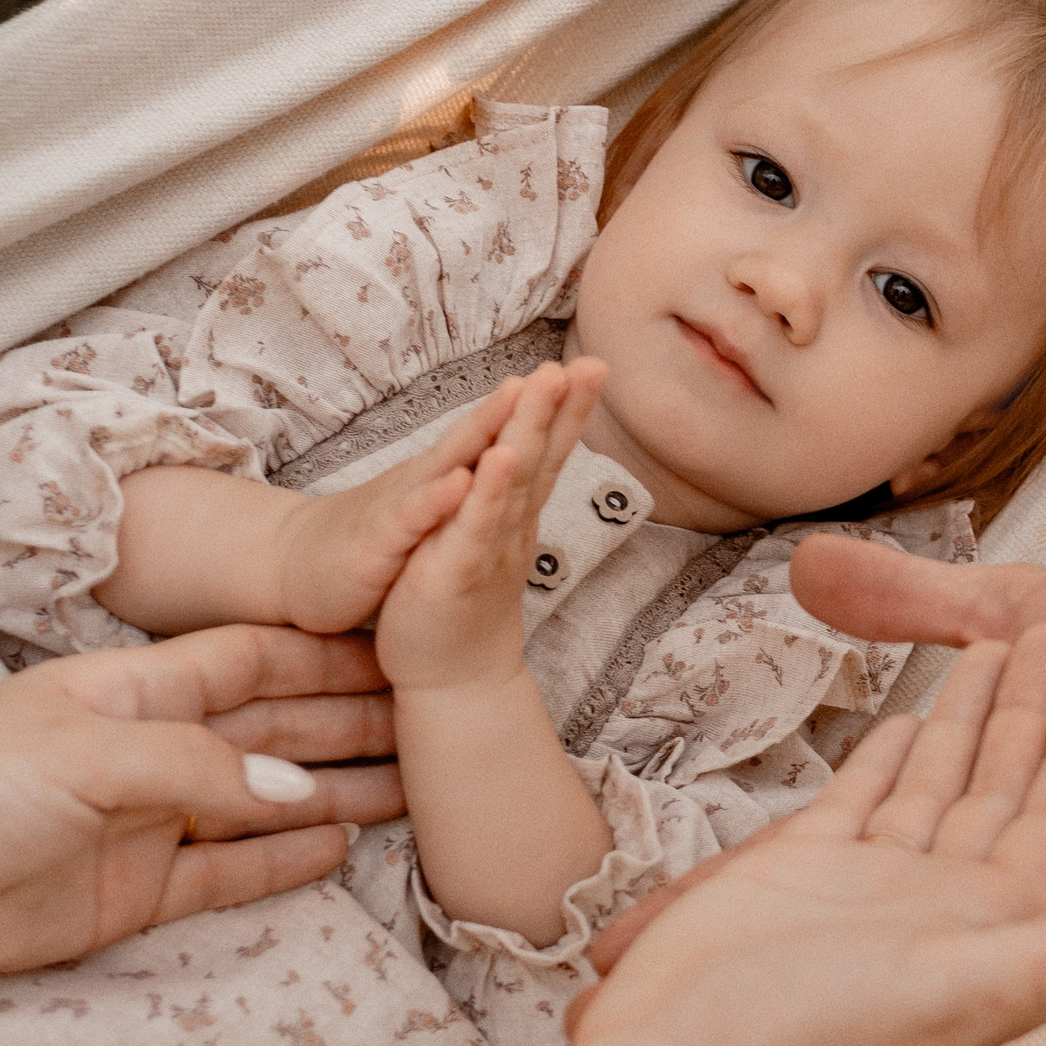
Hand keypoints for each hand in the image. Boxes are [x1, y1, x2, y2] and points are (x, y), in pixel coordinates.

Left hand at [0, 624, 404, 992]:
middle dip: (352, 724)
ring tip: (415, 788)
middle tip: (435, 724)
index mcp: (135, 690)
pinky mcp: (137, 893)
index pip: (252, 659)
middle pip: (274, 730)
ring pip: (267, 802)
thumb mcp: (88, 756)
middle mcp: (152, 749)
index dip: (324, 656)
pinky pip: (232, 872)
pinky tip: (342, 845)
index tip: (398, 648)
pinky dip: (287, 860)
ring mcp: (149, 823)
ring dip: (337, 793)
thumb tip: (305, 799)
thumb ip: (202, 772)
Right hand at [273, 364, 577, 634]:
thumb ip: (473, 471)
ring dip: (484, 427)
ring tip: (521, 394)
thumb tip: (518, 445)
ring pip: (450, 461)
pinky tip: (460, 479)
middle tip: (570, 367)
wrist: (307, 570)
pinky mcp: (381, 539)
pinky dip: (437, 498)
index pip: (507, 432)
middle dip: (528, 400)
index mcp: (453, 473)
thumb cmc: (381, 534)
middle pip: (485, 430)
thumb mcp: (438, 504)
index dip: (549, 406)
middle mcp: (432, 476)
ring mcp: (406, 502)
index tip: (595, 374)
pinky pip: (413, 517)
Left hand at [374, 360, 602, 690]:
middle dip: (563, 408)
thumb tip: (529, 464)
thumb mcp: (490, 546)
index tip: (591, 365)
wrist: (453, 681)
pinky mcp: (457, 572)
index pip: (549, 454)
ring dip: (532, 432)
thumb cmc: (463, 608)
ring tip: (546, 387)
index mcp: (515, 517)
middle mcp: (511, 529)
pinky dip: (489, 491)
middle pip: (542, 458)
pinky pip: (475, 526)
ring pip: (514, 484)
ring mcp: (489, 549)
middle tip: (589, 363)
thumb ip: (509, 505)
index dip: (571, 410)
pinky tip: (499, 456)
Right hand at [572, 620, 1045, 1045]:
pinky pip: (869, 801)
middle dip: (1028, 709)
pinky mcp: (809, 878)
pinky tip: (911, 721)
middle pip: (1004, 787)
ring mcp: (881, 895)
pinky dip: (893, 758)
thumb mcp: (972, 992)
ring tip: (992, 646)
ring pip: (942, 785)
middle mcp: (950, 912)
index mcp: (1002, 932)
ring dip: (968, 719)